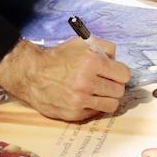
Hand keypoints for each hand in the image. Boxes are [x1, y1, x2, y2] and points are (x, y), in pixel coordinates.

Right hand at [0, 37, 130, 121]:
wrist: (32, 75)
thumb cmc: (58, 57)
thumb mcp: (82, 42)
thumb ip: (105, 47)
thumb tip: (117, 61)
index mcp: (91, 63)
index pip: (124, 75)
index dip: (120, 73)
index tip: (115, 73)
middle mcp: (86, 83)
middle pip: (119, 91)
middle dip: (115, 85)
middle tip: (106, 83)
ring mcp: (80, 101)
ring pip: (111, 105)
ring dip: (108, 98)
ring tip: (100, 92)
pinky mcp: (73, 114)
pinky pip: (96, 113)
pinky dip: (94, 106)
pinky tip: (86, 98)